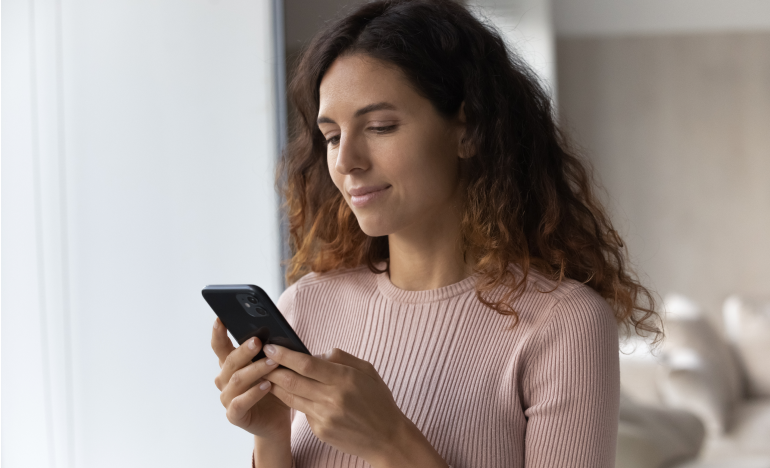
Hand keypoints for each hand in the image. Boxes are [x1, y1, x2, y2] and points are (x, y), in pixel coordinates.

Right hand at [211, 318, 290, 439]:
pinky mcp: (234, 415)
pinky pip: (240, 403)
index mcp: (231, 365)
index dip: (218, 333)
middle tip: (258, 341)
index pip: (220, 346)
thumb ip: (272, 352)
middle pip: (230, 361)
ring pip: (237, 380)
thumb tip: (280, 333)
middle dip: (244, 350)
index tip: (221, 319)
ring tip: (273, 363)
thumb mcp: (274, 367)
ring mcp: (228, 398)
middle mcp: (225, 380)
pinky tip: (267, 386)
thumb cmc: (274, 390)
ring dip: (255, 369)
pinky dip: (253, 393)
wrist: (276, 421)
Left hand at [262, 346, 446, 466]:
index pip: (306, 364)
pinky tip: (289, 392)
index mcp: (344, 379)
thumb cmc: (378, 401)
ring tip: (267, 373)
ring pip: (291, 397)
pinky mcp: (320, 430)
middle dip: (273, 368)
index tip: (271, 346)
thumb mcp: (367, 371)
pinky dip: (295, 399)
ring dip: (276, 384)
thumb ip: (341, 358)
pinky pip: (303, 410)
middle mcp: (332, 398)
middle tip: (260, 358)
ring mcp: (324, 416)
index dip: (285, 354)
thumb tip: (316, 353)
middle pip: (292, 380)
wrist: (387, 438)